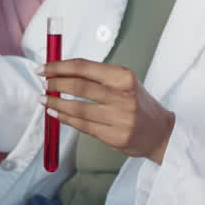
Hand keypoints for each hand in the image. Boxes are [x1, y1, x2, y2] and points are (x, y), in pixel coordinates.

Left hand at [41, 58, 175, 163]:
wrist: (161, 133)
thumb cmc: (137, 104)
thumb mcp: (123, 83)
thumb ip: (96, 76)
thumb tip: (61, 71)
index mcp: (124, 77)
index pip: (84, 67)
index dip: (59, 66)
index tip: (43, 68)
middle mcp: (123, 96)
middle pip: (79, 86)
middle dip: (55, 83)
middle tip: (43, 83)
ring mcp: (120, 118)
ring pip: (77, 108)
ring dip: (55, 103)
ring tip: (44, 99)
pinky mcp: (115, 137)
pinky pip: (83, 126)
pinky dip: (65, 118)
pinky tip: (55, 114)